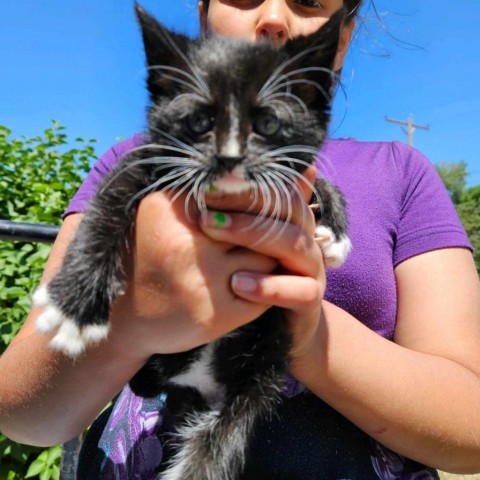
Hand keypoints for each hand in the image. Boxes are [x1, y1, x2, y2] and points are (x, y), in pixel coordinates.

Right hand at [108, 190, 278, 359]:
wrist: (128, 322)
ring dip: (264, 261)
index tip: (244, 215)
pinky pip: (264, 290)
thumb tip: (255, 178)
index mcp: (166, 210)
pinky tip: (247, 287)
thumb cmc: (150, 262)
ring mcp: (202, 282)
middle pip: (253, 224)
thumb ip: (200, 195)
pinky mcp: (216, 314)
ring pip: (265, 257)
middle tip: (253, 241)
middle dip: (259, 232)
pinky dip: (263, 288)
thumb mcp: (161, 217)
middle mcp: (184, 245)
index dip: (246, 204)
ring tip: (245, 264)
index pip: (232, 193)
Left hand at [200, 166, 326, 369]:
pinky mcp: (311, 300)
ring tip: (212, 233)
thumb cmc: (253, 279)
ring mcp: (312, 269)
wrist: (281, 327)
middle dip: (245, 203)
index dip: (243, 185)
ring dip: (255, 236)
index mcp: (291, 220)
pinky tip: (236, 283)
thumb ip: (230, 218)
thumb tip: (207, 182)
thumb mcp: (239, 247)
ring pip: (295, 243)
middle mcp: (305, 238)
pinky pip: (301, 290)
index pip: (276, 189)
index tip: (206, 186)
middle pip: (289, 208)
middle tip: (205, 206)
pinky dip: (270, 286)